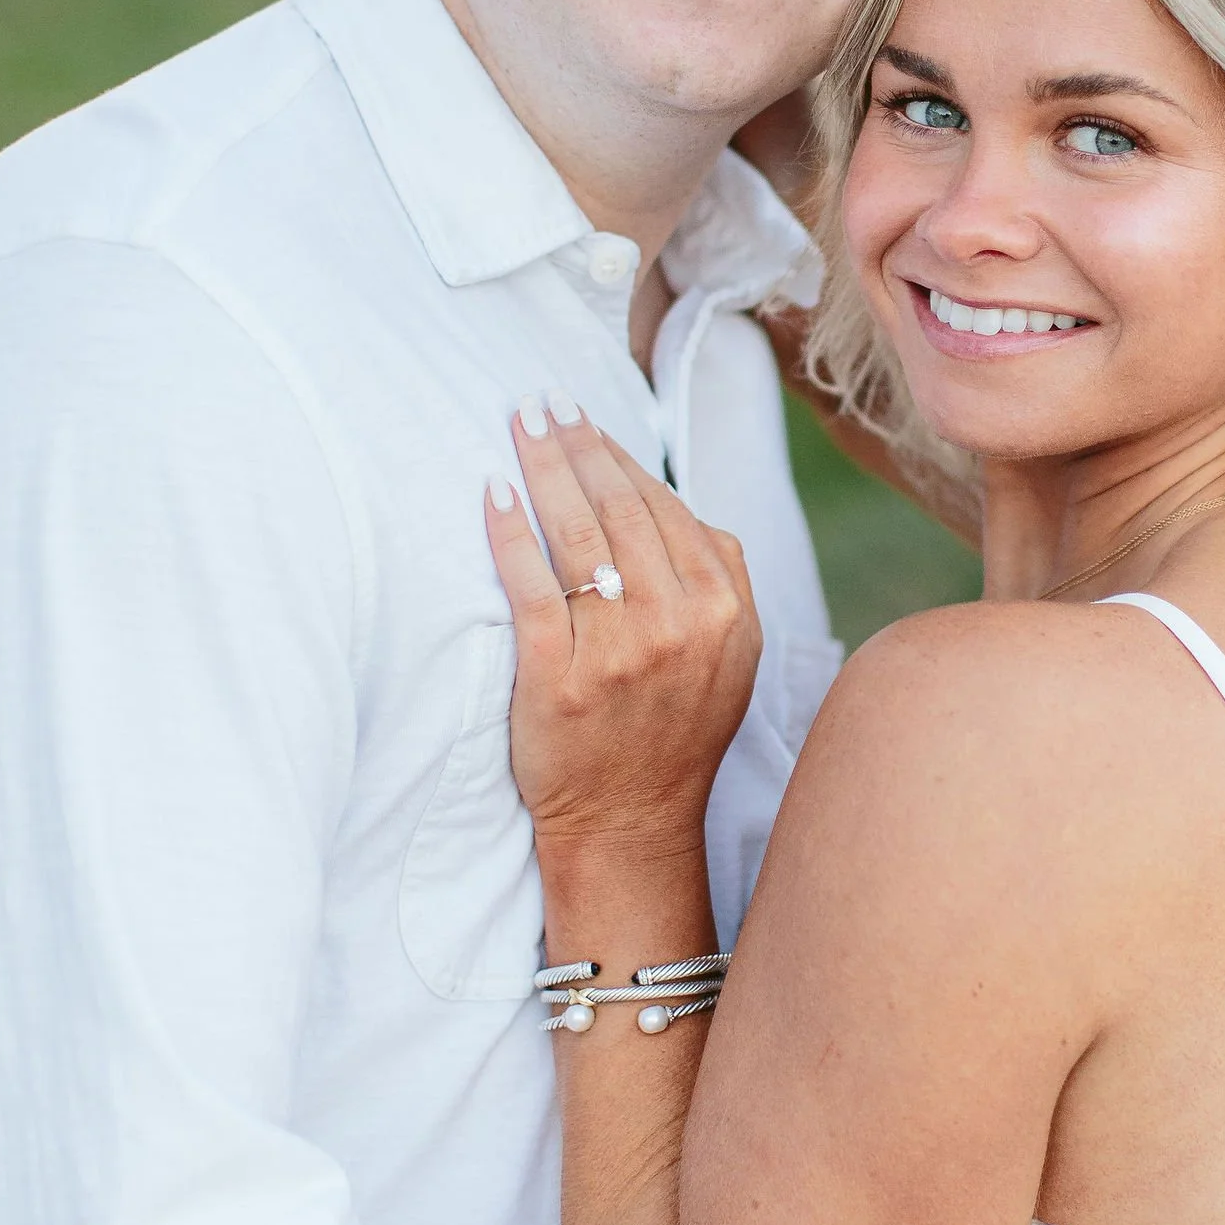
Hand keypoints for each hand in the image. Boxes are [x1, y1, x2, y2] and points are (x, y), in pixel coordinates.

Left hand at [485, 399, 761, 860]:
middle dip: (579, 444)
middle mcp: (679, 624)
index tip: (587, 420)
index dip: (620, 456)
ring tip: (521, 423)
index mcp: (724, 610)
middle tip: (544, 400)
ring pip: (579, 535)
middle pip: (621, 509)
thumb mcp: (730, 657)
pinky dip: (512, 534)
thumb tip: (679, 505)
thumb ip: (719, 580)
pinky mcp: (560, 677)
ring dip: (545, 467)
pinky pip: (532, 587)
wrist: (630, 824)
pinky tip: (495, 494)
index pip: (665, 508)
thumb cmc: (673, 733)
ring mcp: (620, 651)